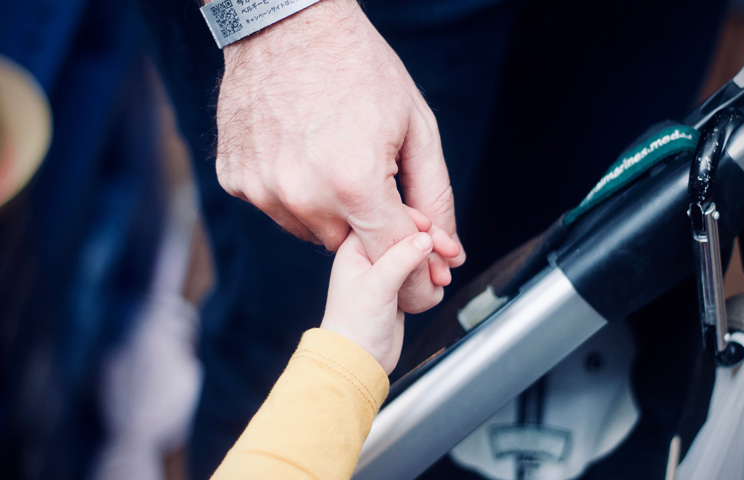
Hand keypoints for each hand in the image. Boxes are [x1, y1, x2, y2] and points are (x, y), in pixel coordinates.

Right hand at [214, 0, 464, 312]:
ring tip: (333, 157)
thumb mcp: (416, 127)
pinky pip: (276, 207)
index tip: (428, 270)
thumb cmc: (359, 68)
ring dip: (328, 209)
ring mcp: (263, 188)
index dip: (416, 267)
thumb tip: (448, 249)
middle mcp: (303, 194)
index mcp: (355, 182)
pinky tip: (300, 152)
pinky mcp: (237, 180)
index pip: (391, 255)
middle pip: (349, 245)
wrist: (287, 24)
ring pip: (311, 231)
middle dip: (368, 222)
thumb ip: (434, 195)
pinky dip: (293, 192)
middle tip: (372, 177)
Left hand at [321, 218, 459, 374]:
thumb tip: (425, 236)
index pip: (386, 216)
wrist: (357, 361)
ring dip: (435, 261)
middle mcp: (369, 256)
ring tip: (443, 276)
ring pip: (417, 253)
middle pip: (407, 233)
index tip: (433, 230)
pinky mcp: (398, 287)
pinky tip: (437, 286)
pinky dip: (433, 277)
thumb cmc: (353, 326)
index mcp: (355, 248)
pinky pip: (421, 272)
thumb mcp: (377, 286)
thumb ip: (401, 258)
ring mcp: (385, 272)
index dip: (413, 220)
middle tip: (450, 253)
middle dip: (431, 242)